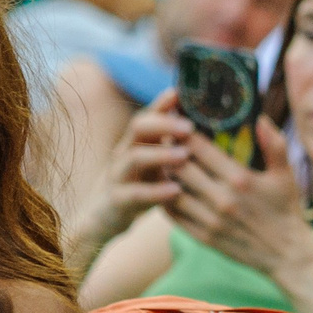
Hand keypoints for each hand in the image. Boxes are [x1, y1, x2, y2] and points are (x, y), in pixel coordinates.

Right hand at [85, 88, 192, 241]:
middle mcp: (125, 152)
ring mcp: (118, 175)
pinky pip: (134, 194)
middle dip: (164, 124)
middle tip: (189, 127)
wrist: (104, 218)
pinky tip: (176, 190)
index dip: (163, 103)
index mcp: (137, 140)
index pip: (150, 114)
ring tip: (185, 155)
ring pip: (135, 157)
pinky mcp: (117, 200)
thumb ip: (174, 145)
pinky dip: (155, 192)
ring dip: (161, 154)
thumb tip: (207, 126)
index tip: (182, 93)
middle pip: (138, 127)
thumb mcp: (156, 163)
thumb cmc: (140, 186)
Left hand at [167, 117, 312, 279]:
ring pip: (172, 190)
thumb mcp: (286, 175)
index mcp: (240, 179)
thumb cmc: (286, 210)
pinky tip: (165, 188)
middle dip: (169, 150)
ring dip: (164, 175)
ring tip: (160, 162)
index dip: (183, 132)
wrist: (287, 255)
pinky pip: (174, 214)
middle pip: (180, 166)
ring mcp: (210, 220)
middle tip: (163, 139)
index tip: (177, 123)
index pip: (200, 148)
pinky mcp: (203, 237)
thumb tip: (260, 117)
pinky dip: (165, 198)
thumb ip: (274, 144)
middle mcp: (222, 199)